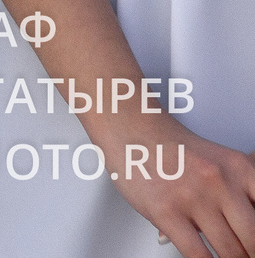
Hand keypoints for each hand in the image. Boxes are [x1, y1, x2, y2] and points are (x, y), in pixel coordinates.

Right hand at [92, 114, 254, 256]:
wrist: (129, 126)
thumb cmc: (170, 145)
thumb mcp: (220, 161)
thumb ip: (241, 189)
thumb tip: (249, 221)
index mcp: (241, 169)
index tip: (254, 245)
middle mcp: (221, 182)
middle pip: (253, 238)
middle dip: (251, 253)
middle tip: (246, 255)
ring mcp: (194, 198)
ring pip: (230, 251)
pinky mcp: (166, 211)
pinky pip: (196, 253)